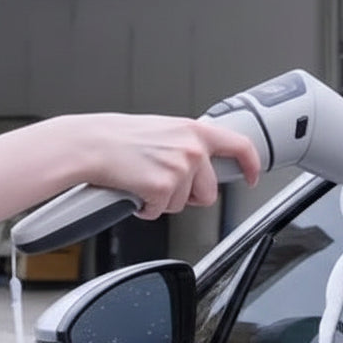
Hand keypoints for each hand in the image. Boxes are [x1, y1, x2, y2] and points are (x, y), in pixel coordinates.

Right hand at [78, 114, 261, 220]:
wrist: (90, 145)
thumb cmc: (119, 139)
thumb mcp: (163, 131)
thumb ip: (187, 144)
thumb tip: (201, 164)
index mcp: (194, 131)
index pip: (240, 145)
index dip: (250, 164)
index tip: (251, 176)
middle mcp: (192, 149)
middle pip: (209, 193)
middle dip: (189, 196)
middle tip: (164, 183)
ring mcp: (180, 169)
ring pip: (184, 205)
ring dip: (164, 201)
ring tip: (143, 180)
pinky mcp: (163, 188)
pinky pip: (160, 212)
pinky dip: (145, 208)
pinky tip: (134, 189)